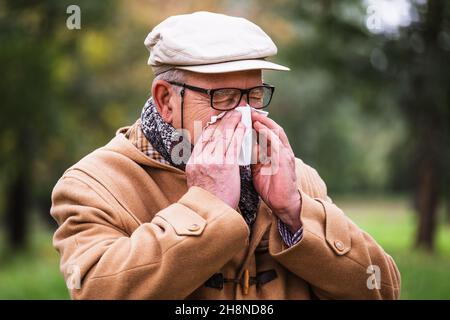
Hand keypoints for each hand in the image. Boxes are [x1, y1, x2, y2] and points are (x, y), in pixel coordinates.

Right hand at [186, 110, 245, 208]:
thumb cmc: (208, 200)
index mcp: (193, 162)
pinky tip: (244, 126)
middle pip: (212, 133)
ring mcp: (212, 161)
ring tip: (240, 113)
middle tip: (232, 110)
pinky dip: (239, 132)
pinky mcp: (225, 165)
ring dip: (232, 122)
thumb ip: (202, 166)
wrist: (210, 213)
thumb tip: (208, 156)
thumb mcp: (198, 180)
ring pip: (223, 135)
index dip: (213, 125)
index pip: (203, 138)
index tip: (220, 118)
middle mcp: (200, 159)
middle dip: (223, 119)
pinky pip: (233, 144)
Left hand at [251, 111, 301, 232]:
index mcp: (275, 152)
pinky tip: (259, 126)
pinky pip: (276, 142)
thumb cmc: (271, 188)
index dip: (256, 122)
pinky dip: (267, 132)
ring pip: (275, 131)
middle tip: (246, 109)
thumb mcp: (258, 170)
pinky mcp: (284, 160)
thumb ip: (253, 158)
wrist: (283, 204)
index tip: (244, 115)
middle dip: (259, 118)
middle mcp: (282, 150)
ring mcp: (284, 154)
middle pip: (271, 128)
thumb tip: (241, 149)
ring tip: (251, 113)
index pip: (266, 132)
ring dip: (263, 121)